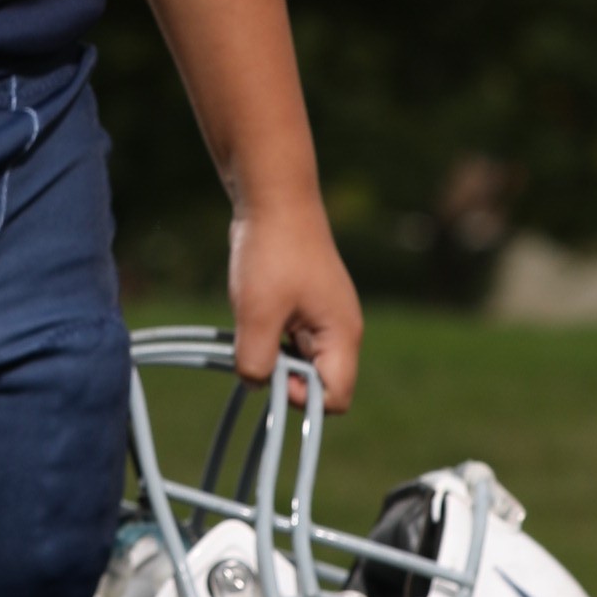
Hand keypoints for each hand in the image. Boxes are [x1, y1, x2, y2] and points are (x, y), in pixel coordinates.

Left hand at [228, 189, 363, 410]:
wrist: (273, 197)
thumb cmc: (272, 252)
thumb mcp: (258, 314)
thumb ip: (258, 361)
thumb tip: (256, 385)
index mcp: (342, 336)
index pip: (335, 398)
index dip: (301, 399)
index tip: (271, 371)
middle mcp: (340, 330)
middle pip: (317, 381)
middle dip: (284, 374)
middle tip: (257, 343)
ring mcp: (323, 316)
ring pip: (299, 360)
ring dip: (272, 353)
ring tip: (255, 322)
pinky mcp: (305, 303)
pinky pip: (289, 337)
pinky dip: (269, 334)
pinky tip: (253, 311)